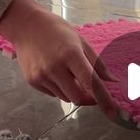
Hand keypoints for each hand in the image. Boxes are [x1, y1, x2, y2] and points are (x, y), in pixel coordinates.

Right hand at [0, 0, 117, 119]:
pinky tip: (54, 72)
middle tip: (91, 92)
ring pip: (65, 97)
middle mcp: (55, 68)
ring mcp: (41, 76)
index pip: (91, 83)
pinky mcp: (32, 81)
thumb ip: (97, 64)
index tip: (113, 114)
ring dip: (73, 92)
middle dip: (88, 99)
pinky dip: (59, 88)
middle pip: (78, 98)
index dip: (104, 100)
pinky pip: (53, 93)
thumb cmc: (57, 31)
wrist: (25, 25)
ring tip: (68, 74)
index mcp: (71, 55)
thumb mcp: (81, 41)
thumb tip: (113, 81)